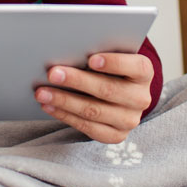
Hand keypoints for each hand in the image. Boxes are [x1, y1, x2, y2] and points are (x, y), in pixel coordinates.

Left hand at [34, 52, 153, 142]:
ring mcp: (130, 120)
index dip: (114, 63)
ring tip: (42, 92)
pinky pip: (88, 127)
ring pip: (94, 111)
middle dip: (77, 81)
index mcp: (144, 73)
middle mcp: (141, 98)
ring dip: (64, 100)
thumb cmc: (109, 68)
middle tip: (53, 73)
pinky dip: (65, 116)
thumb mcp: (110, 56)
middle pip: (108, 90)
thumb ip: (97, 53)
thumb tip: (68, 50)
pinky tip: (49, 106)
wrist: (120, 95)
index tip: (91, 59)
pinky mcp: (116, 135)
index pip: (136, 67)